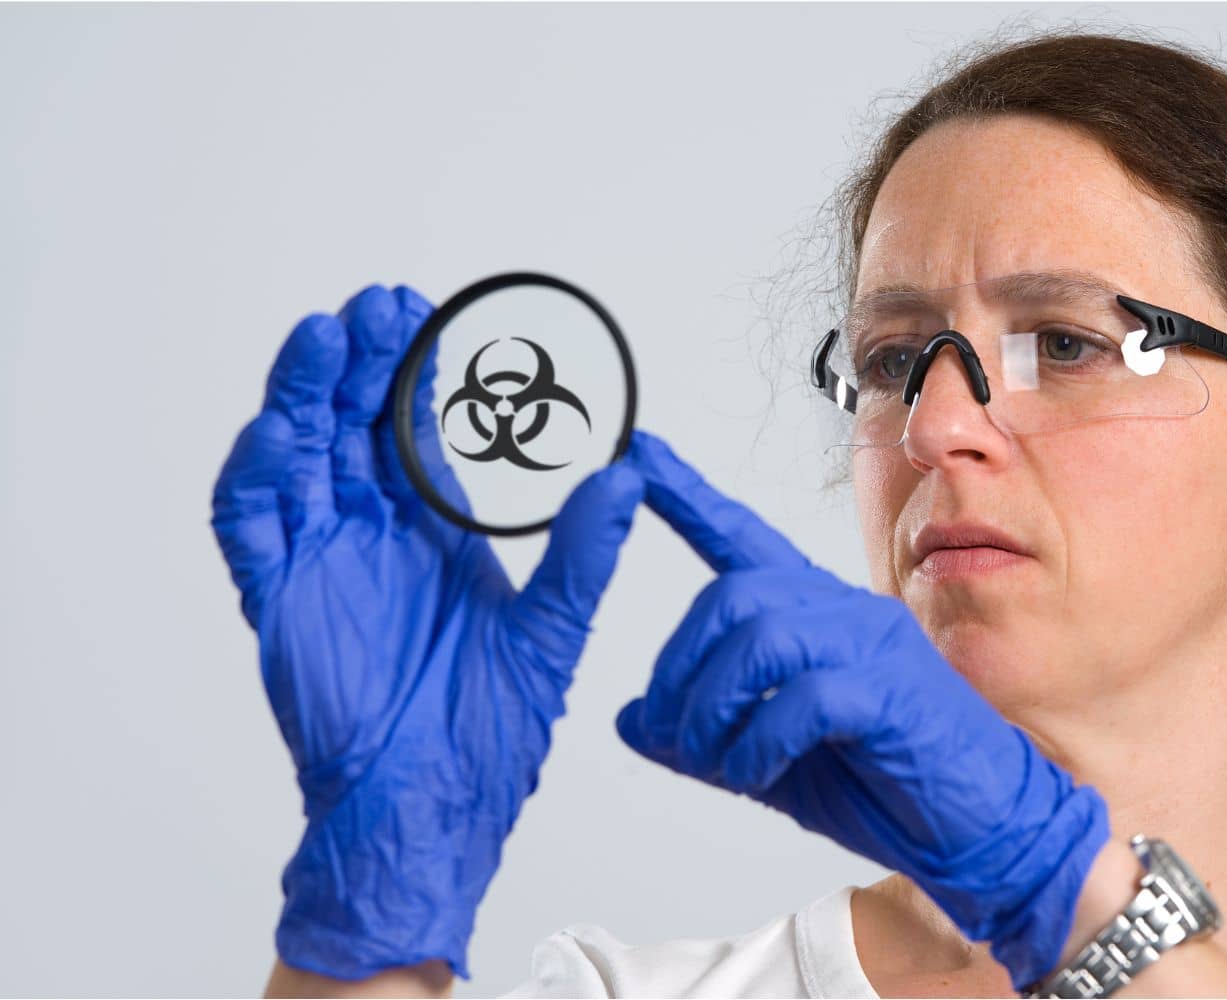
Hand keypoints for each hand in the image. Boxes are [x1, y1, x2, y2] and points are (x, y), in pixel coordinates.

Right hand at [210, 285, 645, 980]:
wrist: (436, 805)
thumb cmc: (488, 728)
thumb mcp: (552, 630)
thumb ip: (582, 552)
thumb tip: (628, 476)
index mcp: (435, 531)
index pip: (415, 429)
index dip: (416, 370)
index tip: (427, 311)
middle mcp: (373, 534)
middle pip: (351, 425)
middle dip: (361, 363)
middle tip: (379, 307)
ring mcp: (322, 563)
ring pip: (297, 458)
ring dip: (305, 396)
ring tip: (327, 338)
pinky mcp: (280, 604)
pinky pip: (252, 530)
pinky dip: (255, 479)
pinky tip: (277, 433)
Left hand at [615, 435, 1112, 990]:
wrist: (983, 826)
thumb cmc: (886, 784)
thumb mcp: (772, 760)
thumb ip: (705, 735)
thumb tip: (628, 721)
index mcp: (817, 616)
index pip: (744, 539)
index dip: (689, 496)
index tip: (642, 456)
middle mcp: (846, 613)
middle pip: (735, 595)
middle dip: (682, 667)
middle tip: (673, 733)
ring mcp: (875, 646)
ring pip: (763, 636)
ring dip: (716, 706)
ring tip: (716, 759)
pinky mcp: (895, 692)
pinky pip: (806, 697)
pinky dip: (762, 740)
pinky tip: (758, 771)